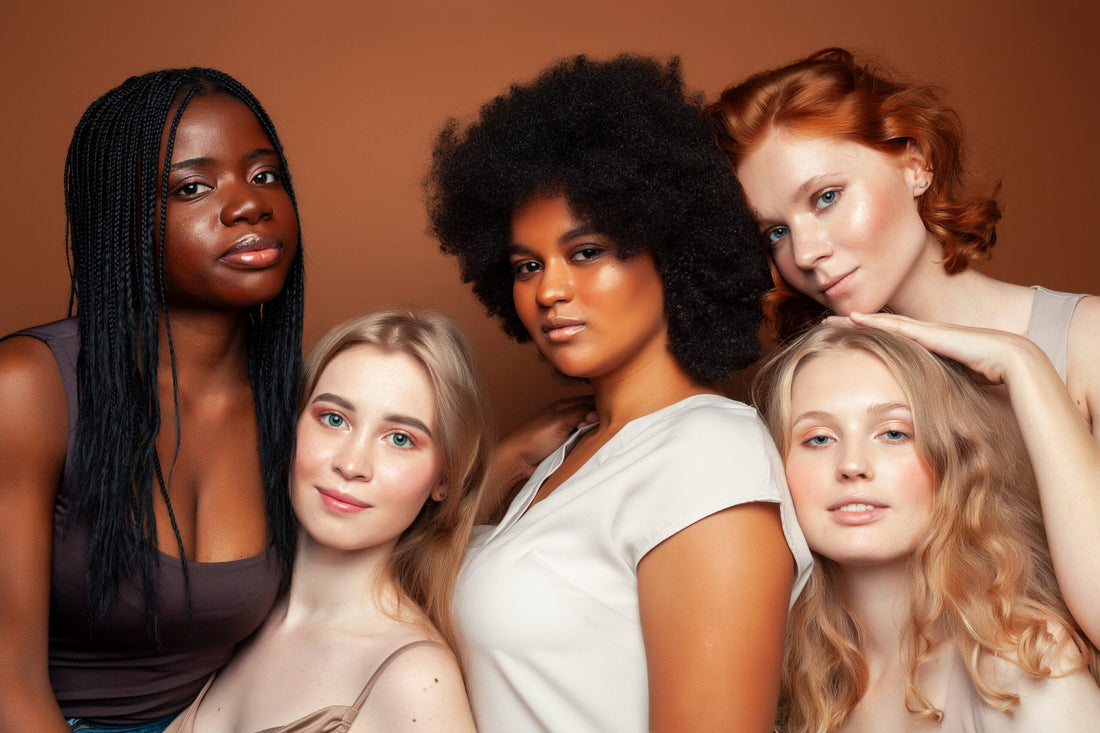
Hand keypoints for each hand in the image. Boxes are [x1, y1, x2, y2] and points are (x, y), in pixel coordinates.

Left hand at [500, 396, 597, 478]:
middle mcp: (568, 418)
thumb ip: (579, 413)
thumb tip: (598, 412)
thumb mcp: (558, 421)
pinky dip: (589, 446)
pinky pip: (584, 445)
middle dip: (600, 422)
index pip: (591, 401)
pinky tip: (594, 449)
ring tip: (599, 439)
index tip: (613, 415)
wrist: (517, 461)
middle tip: (605, 430)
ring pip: (590, 432)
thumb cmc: (532, 438)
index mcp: (565, 406)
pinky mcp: (568, 448)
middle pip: (592, 417)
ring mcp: (568, 433)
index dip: (603, 407)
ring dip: (595, 435)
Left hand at [836, 311, 1043, 385]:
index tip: (844, 342)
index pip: (891, 343)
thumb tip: (932, 418)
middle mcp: (924, 336)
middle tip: (826, 324)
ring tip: (830, 319)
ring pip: (882, 323)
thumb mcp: (956, 387)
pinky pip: (894, 325)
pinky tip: (852, 318)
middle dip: (853, 326)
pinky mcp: (929, 332)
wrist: (1012, 359)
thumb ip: (941, 394)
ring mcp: (926, 331)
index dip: (868, 340)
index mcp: (928, 349)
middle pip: (881, 328)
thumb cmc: (991, 376)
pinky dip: (872, 321)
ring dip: (855, 321)